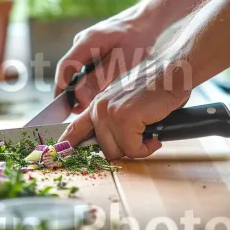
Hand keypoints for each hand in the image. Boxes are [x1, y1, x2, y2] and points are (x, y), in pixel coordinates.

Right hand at [54, 4, 166, 112]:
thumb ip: (99, 78)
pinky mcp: (93, 47)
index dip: (60, 89)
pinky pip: (85, 66)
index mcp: (87, 41)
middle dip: (71, 92)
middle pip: (68, 70)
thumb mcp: (122, 61)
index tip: (63, 109)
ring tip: (90, 104)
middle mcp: (82, 41)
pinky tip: (99, 89)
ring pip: (77, 69)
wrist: (147, 19)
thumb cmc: (138, 37)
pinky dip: (88, 79)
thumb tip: (79, 97)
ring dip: (81, 86)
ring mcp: (86, 43)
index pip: (64, 67)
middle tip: (79, 111)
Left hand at [58, 63, 190, 159]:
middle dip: (125, 149)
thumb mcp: (126, 102)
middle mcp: (99, 108)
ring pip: (118, 151)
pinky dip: (147, 149)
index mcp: (97, 104)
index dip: (66, 145)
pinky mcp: (125, 119)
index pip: (74, 129)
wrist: (172, 73)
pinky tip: (155, 138)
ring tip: (149, 135)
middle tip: (141, 139)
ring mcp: (111, 113)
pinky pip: (134, 150)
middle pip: (103, 149)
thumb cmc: (156, 89)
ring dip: (137, 149)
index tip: (57, 155)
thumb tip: (111, 144)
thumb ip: (113, 120)